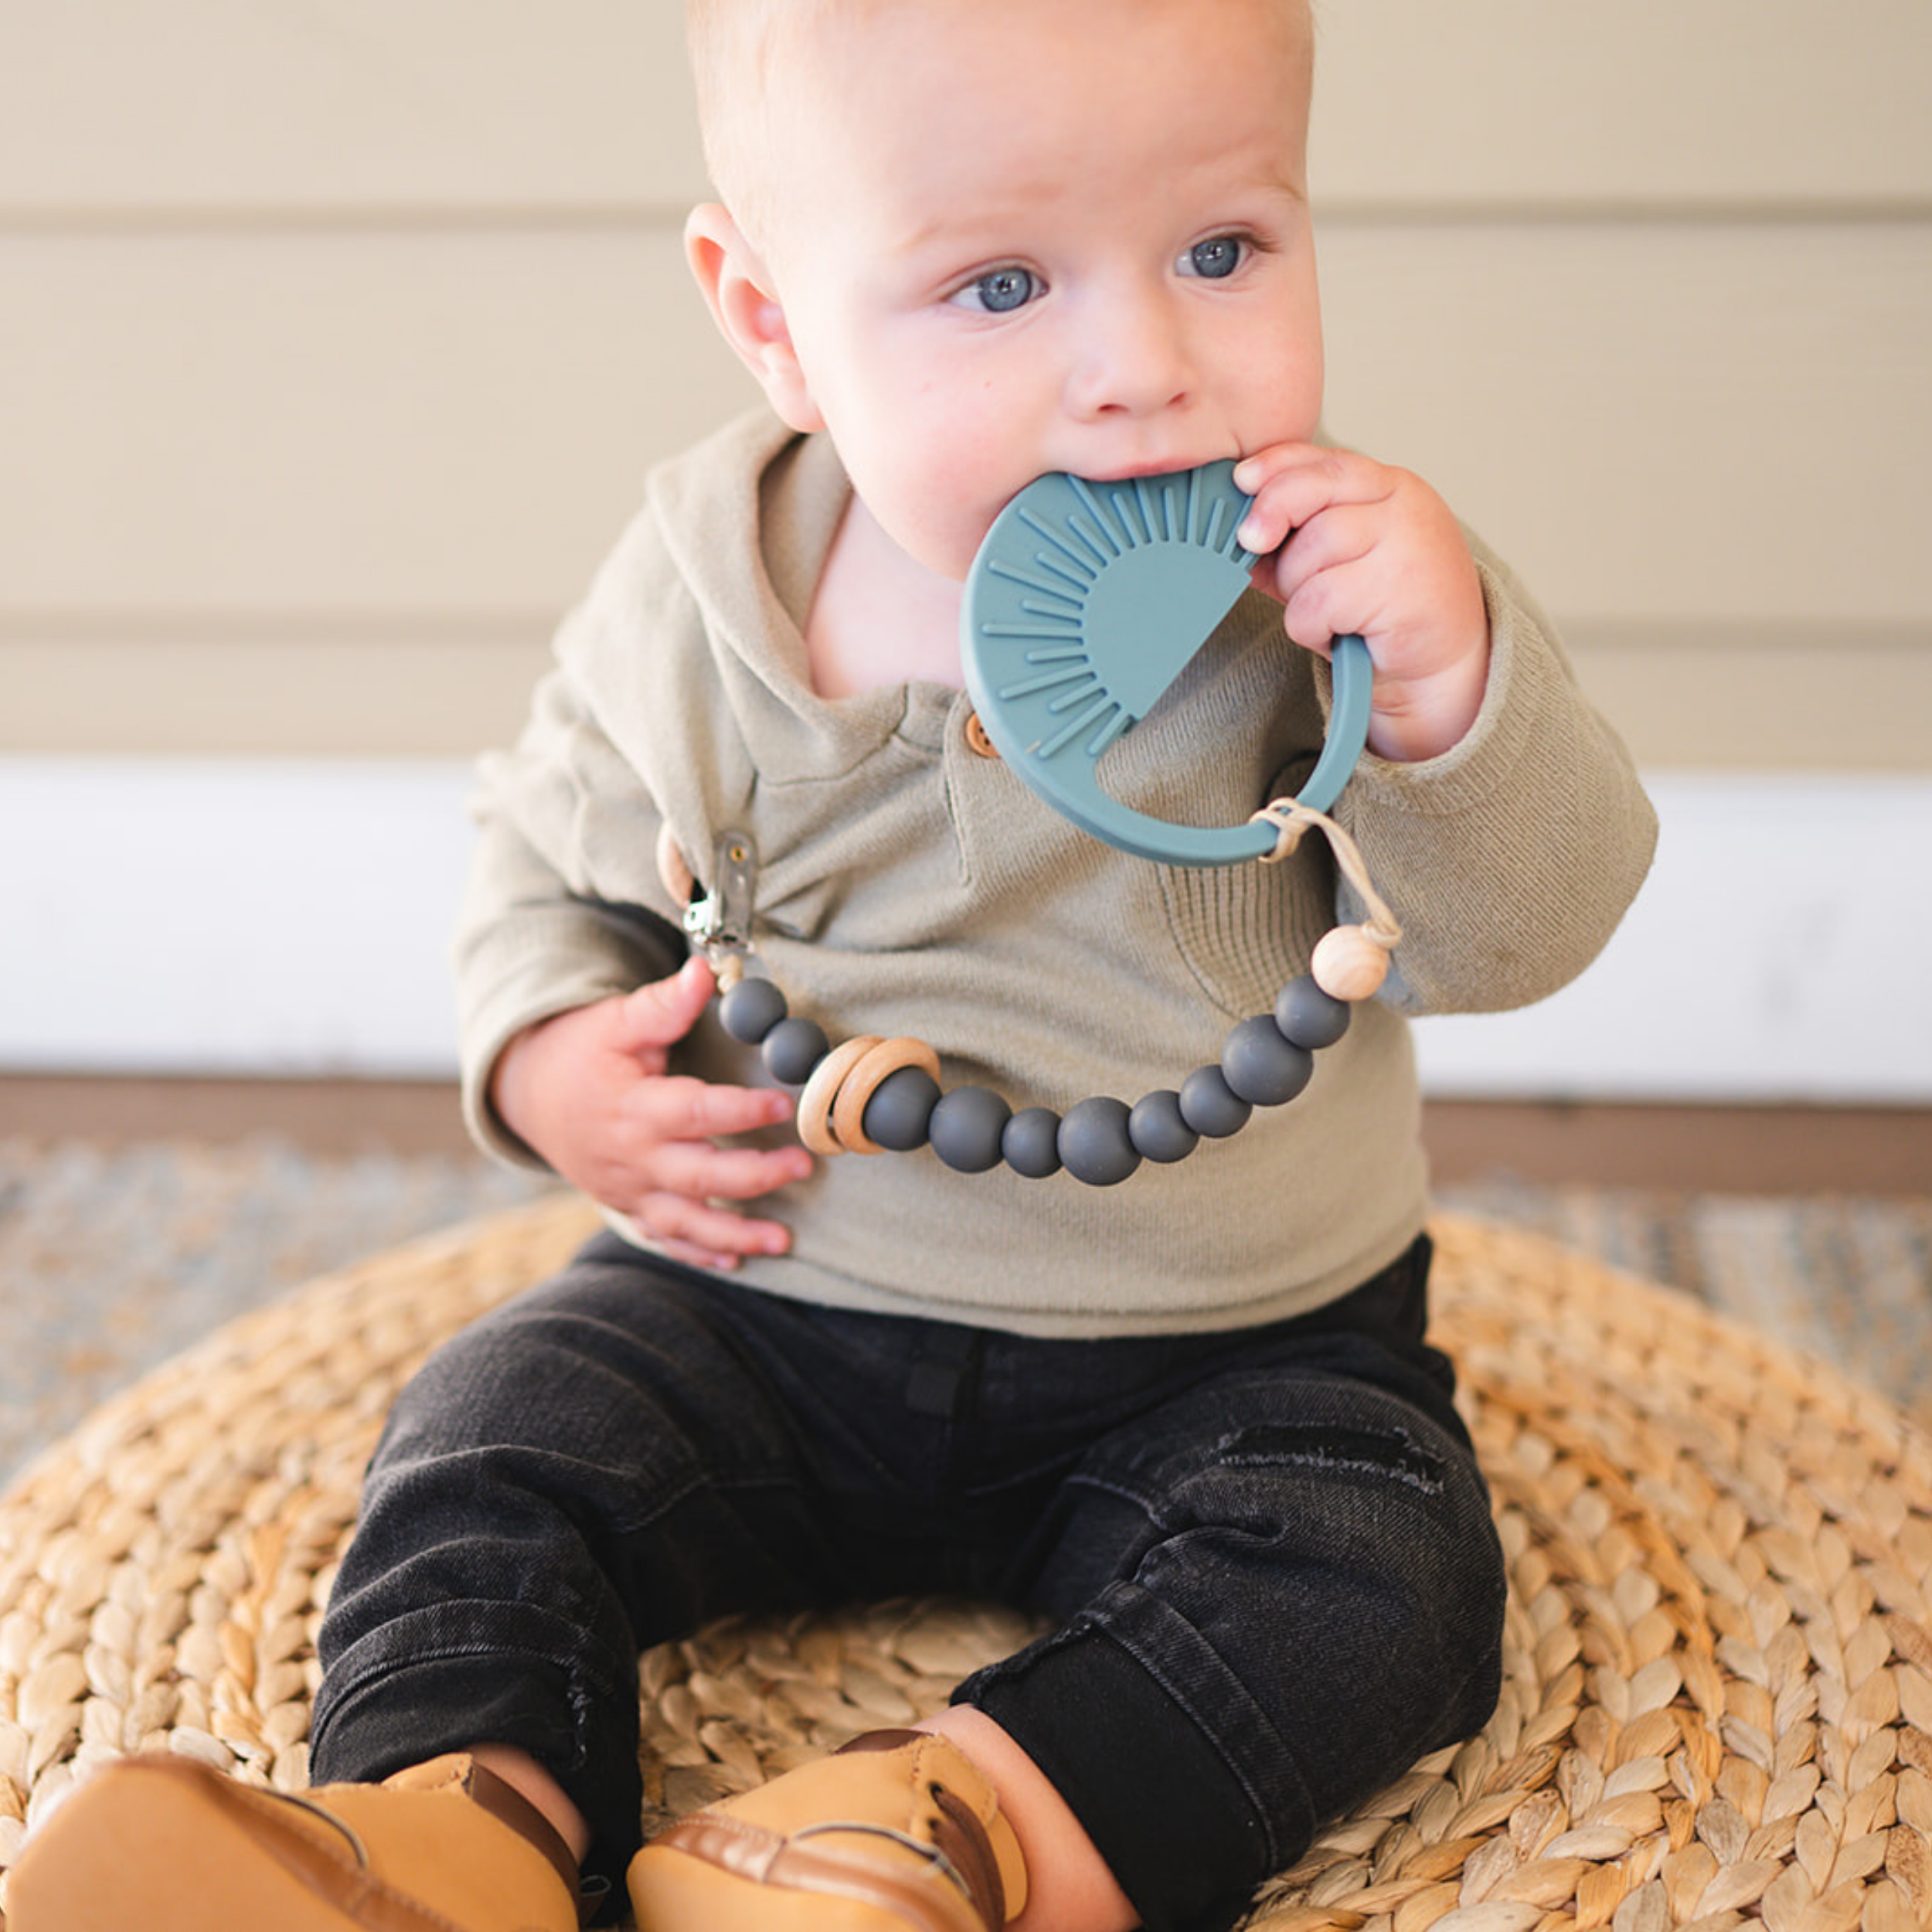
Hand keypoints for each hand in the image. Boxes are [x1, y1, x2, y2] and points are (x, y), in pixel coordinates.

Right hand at [490, 956, 812, 1271]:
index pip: (694, 1112)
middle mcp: (632, 1157)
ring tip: (784, 1241)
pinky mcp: (626, 1206)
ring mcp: (628, 1189)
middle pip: (699, 1176)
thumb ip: (663, 1004)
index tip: (784, 1102)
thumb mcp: (616, 1020)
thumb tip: (703, 970)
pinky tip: (737, 1260)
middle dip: (754, 1176)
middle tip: (803, 1167)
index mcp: (633, 1107)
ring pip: (685, 1222)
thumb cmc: (580, 1051)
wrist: (527, 1093)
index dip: (741, 1110)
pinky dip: (698, 1253)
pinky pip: (664, 1238)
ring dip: (735, 1235)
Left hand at [1233, 443, 1489, 762]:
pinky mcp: (1400, 591)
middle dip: (1272, 515)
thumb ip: (1295, 538)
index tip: (1241, 480)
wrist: (1442, 667)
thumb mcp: (1337, 562)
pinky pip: (1319, 602)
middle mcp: (1404, 506)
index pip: (1326, 460)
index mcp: (1390, 487)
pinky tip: (1336, 634)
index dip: (1276, 466)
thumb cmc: (1383, 611)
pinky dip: (1311, 627)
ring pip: (1312, 548)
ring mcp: (1407, 544)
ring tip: (1322, 612)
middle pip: (1315, 490)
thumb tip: (1234, 533)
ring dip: (1297, 588)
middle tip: (1251, 543)